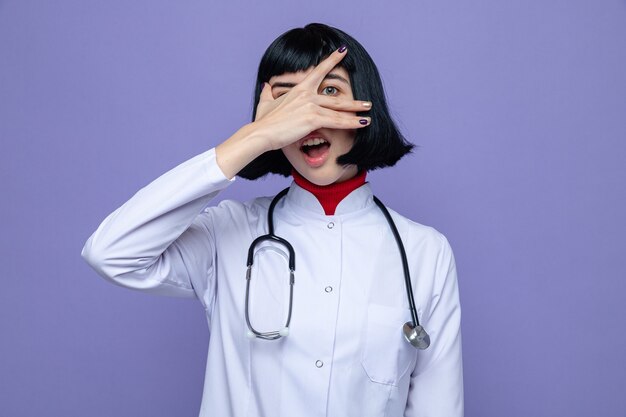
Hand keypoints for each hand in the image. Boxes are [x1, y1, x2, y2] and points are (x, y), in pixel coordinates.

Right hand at [252, 47, 371, 150]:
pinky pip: (337, 121)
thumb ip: (268, 93)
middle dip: (352, 100)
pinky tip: (362, 123)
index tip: (343, 51)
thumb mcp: (265, 103)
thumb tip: (267, 85)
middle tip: (366, 102)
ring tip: (368, 114)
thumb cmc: (263, 122)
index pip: (318, 71)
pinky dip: (351, 123)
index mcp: (299, 90)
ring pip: (339, 110)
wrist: (261, 133)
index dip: (332, 60)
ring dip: (355, 112)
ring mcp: (311, 106)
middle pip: (335, 97)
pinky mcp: (313, 119)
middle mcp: (307, 95)